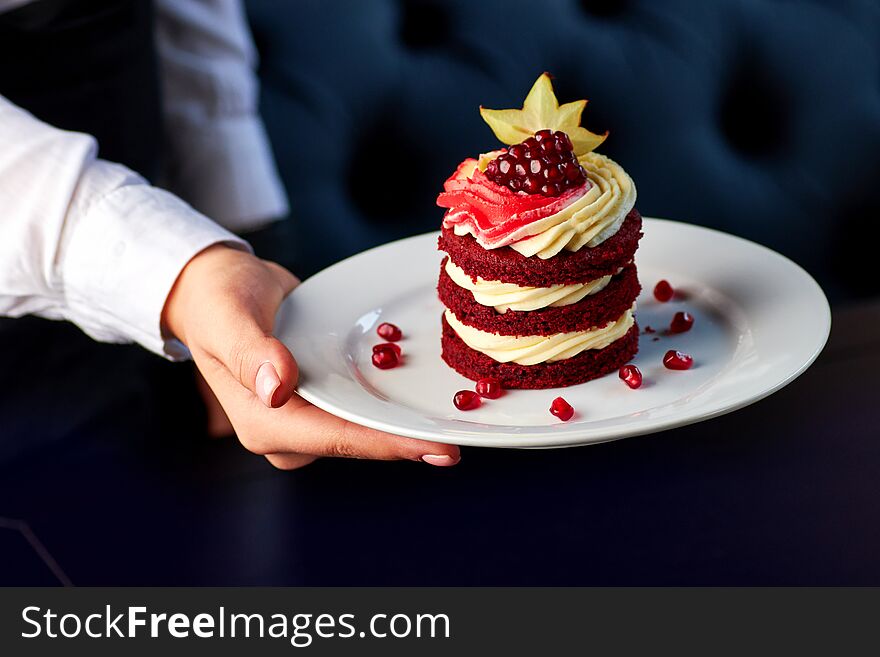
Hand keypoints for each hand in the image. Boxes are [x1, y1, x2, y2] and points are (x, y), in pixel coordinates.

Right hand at [162, 245, 459, 468]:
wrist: (216, 291)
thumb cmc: (217, 300)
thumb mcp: (228, 315)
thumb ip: (249, 350)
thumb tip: (277, 388)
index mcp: (265, 422)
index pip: (339, 437)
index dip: (391, 444)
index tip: (439, 448)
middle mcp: (288, 430)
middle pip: (360, 440)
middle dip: (410, 439)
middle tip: (468, 434)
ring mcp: (306, 418)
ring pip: (367, 426)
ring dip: (408, 422)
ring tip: (462, 418)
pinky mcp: (322, 401)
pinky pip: (363, 407)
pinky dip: (394, 401)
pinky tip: (433, 396)